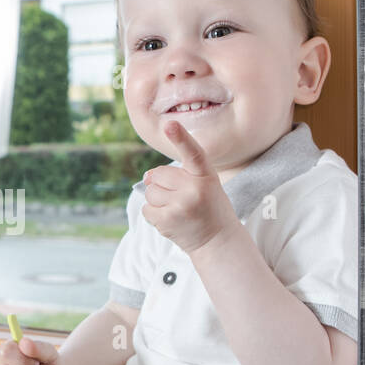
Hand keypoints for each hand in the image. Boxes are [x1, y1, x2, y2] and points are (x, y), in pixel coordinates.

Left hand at [141, 119, 239, 254]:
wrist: (218, 240)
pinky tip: (171, 219)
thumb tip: (146, 176)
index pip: (193, 152)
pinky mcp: (168, 220)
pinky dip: (154, 215)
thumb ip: (177, 175)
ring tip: (178, 210)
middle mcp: (195, 188)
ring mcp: (181, 205)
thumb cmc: (208, 207)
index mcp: (205, 174)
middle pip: (158, 175)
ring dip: (158, 201)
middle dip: (163, 186)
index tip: (170, 124)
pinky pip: (146, 209)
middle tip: (182, 199)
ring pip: (150, 193)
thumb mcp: (202, 184)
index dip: (180, 138)